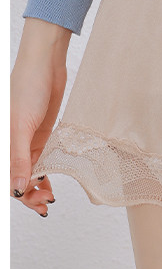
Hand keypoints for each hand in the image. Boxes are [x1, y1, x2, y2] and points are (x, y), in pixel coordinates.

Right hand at [10, 17, 71, 214]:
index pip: (6, 177)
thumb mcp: (21, 127)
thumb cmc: (27, 88)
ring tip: (49, 199)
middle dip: (28, 195)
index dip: (17, 193)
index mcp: (2, 143)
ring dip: (36, 188)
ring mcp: (26, 142)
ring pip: (29, 174)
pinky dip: (45, 174)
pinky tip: (51, 184)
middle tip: (45, 203)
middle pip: (16, 178)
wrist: (46, 65)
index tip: (33, 200)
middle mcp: (11, 145)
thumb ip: (19, 159)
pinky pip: (41, 161)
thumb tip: (17, 189)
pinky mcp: (41, 136)